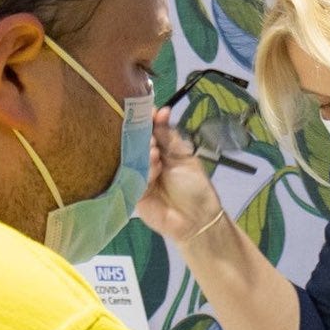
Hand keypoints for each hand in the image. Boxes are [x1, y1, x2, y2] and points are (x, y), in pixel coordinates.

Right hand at [137, 107, 224, 248]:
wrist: (197, 219)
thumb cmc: (194, 187)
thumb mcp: (185, 157)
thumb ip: (170, 136)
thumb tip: (161, 111)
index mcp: (160, 150)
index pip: (147, 130)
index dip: (146, 119)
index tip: (148, 109)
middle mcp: (146, 160)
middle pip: (135, 141)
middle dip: (141, 134)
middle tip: (148, 131)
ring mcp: (137, 175)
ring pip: (132, 157)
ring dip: (143, 151)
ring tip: (155, 151)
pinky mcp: (132, 191)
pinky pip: (132, 175)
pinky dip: (144, 169)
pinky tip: (154, 167)